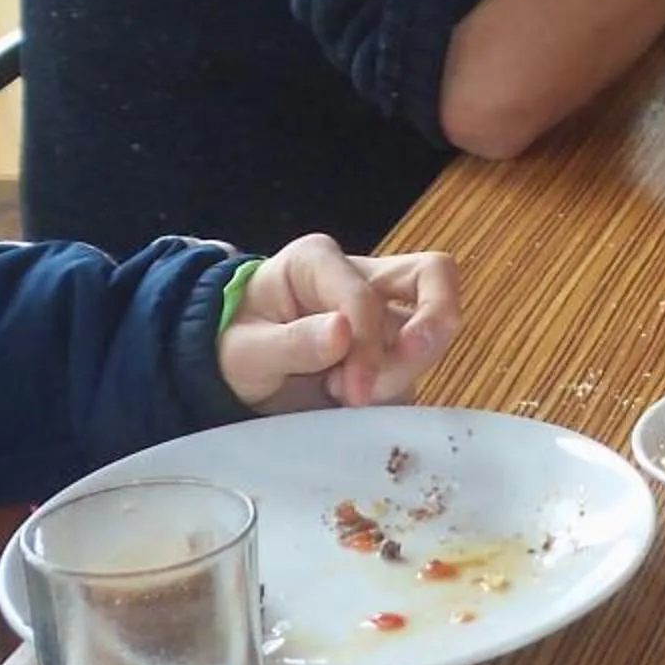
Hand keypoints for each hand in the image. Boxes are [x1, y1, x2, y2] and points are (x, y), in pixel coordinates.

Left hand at [216, 235, 460, 411]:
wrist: (228, 375)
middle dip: (435, 319)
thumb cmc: (231, 350)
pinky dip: (401, 385)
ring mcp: (383, 310)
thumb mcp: (244, 352)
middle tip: (414, 359)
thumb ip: (291, 343)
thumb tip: (344, 332)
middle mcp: (362, 276)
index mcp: (318, 262)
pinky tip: (358, 402)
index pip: (364, 296)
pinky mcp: (391, 345)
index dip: (367, 346)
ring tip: (354, 397)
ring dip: (410, 365)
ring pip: (434, 320)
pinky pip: (419, 361)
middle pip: (432, 274)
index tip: (353, 394)